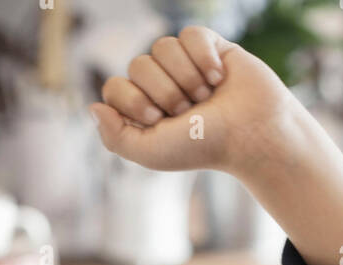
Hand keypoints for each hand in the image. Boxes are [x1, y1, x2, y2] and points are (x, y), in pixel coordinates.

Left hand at [89, 25, 297, 175]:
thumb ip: (115, 138)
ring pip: (162, 46)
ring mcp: (184, 64)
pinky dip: (203, 57)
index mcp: (144, 110)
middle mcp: (160, 85)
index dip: (135, 102)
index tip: (160, 121)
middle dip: (164, 91)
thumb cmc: (203, 147)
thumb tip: (92, 106)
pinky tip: (219, 77)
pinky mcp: (208, 45)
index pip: (115, 88)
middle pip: (138, 65)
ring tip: (206, 96)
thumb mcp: (151, 153)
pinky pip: (189, 34)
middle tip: (189, 112)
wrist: (251, 133)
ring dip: (186, 76)